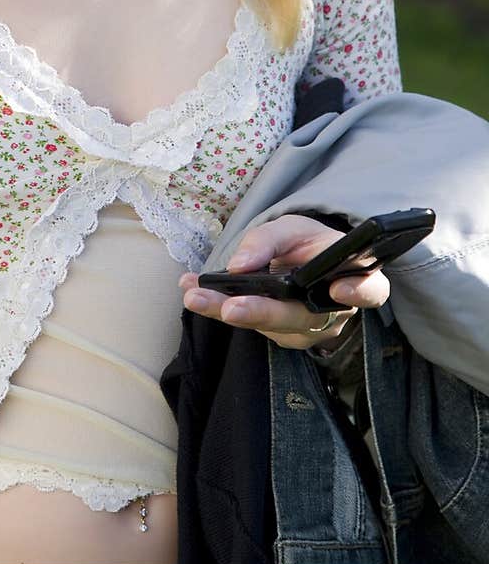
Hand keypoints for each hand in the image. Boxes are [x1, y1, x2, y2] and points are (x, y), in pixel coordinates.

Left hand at [178, 214, 390, 349]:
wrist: (303, 259)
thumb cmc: (306, 242)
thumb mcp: (290, 227)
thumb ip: (267, 241)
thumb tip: (239, 266)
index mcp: (352, 276)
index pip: (370, 290)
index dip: (359, 292)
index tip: (338, 290)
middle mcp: (336, 311)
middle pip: (303, 318)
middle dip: (262, 312)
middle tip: (230, 307)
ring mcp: (310, 329)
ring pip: (271, 327)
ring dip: (228, 312)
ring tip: (195, 295)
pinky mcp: (284, 336)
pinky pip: (253, 325)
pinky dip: (220, 308)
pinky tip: (193, 291)